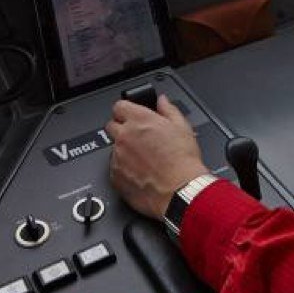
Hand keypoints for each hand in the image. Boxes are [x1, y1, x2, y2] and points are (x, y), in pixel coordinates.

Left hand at [106, 93, 208, 219]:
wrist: (180, 191)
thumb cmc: (182, 161)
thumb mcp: (182, 127)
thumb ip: (168, 109)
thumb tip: (162, 101)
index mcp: (139, 120)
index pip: (119, 106)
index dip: (126, 111)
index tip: (131, 116)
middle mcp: (124, 136)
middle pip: (111, 126)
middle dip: (121, 129)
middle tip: (137, 138)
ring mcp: (117, 157)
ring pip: (113, 149)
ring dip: (123, 151)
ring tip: (143, 159)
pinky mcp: (115, 178)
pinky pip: (114, 169)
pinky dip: (123, 170)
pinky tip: (139, 173)